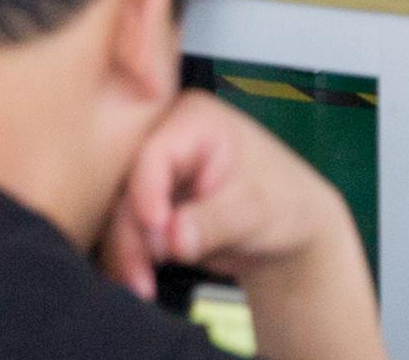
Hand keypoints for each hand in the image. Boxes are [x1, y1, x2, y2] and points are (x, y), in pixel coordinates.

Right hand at [100, 93, 366, 303]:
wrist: (288, 231)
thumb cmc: (283, 203)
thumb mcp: (255, 210)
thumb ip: (214, 221)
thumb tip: (174, 240)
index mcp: (194, 119)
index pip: (154, 152)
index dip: (147, 192)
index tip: (155, 229)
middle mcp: (165, 139)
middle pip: (128, 184)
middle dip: (132, 232)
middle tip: (141, 277)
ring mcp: (155, 173)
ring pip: (121, 212)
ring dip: (127, 252)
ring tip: (143, 288)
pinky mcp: (150, 203)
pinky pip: (127, 230)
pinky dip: (130, 258)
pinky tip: (139, 283)